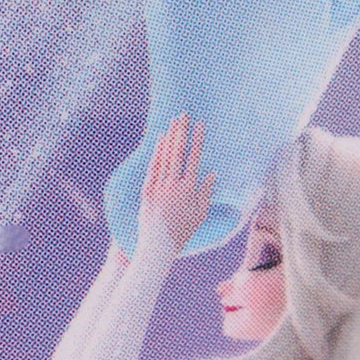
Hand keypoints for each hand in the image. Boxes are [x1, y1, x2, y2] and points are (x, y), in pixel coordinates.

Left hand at [138, 114, 215, 255]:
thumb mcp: (199, 214)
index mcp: (189, 189)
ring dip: (170, 137)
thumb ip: (206, 192)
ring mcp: (159, 186)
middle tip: (184, 114)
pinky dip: (157, 151)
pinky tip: (160, 138)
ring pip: (165, 156)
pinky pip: (153, 166)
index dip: (197, 140)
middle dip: (181, 131)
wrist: (158, 246)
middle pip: (178, 152)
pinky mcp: (147, 189)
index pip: (194, 158)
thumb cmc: (182, 232)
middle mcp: (174, 184)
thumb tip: (212, 173)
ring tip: (174, 121)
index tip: (200, 125)